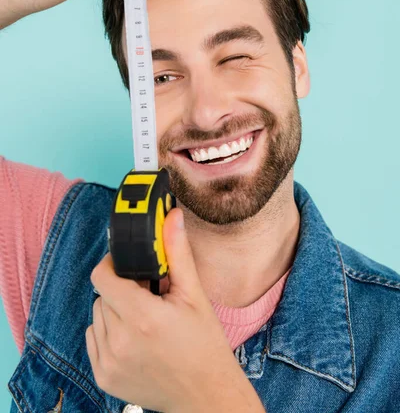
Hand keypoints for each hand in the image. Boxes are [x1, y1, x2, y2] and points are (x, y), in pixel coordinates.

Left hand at [86, 207, 246, 412]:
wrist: (206, 395)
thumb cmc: (204, 344)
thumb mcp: (193, 295)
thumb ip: (177, 253)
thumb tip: (171, 217)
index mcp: (142, 317)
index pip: (102, 277)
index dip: (113, 265)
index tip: (128, 265)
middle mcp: (120, 341)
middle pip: (103, 295)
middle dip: (122, 290)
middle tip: (148, 297)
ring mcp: (109, 362)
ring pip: (97, 316)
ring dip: (115, 311)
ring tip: (143, 320)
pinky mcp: (103, 378)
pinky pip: (94, 339)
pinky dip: (109, 334)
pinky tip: (134, 339)